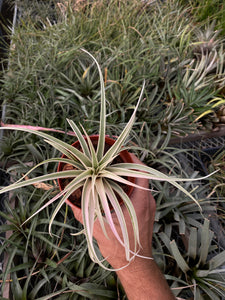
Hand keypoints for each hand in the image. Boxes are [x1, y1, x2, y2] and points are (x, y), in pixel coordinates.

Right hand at [71, 154, 155, 268]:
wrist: (135, 264)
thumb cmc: (120, 247)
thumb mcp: (97, 228)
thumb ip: (82, 212)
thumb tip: (69, 199)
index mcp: (140, 200)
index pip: (141, 170)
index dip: (131, 158)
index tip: (119, 152)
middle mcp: (147, 200)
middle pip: (140, 174)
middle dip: (126, 165)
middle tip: (111, 161)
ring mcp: (148, 206)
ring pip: (140, 183)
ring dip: (127, 176)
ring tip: (112, 173)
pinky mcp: (146, 212)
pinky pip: (139, 192)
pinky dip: (129, 186)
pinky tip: (115, 189)